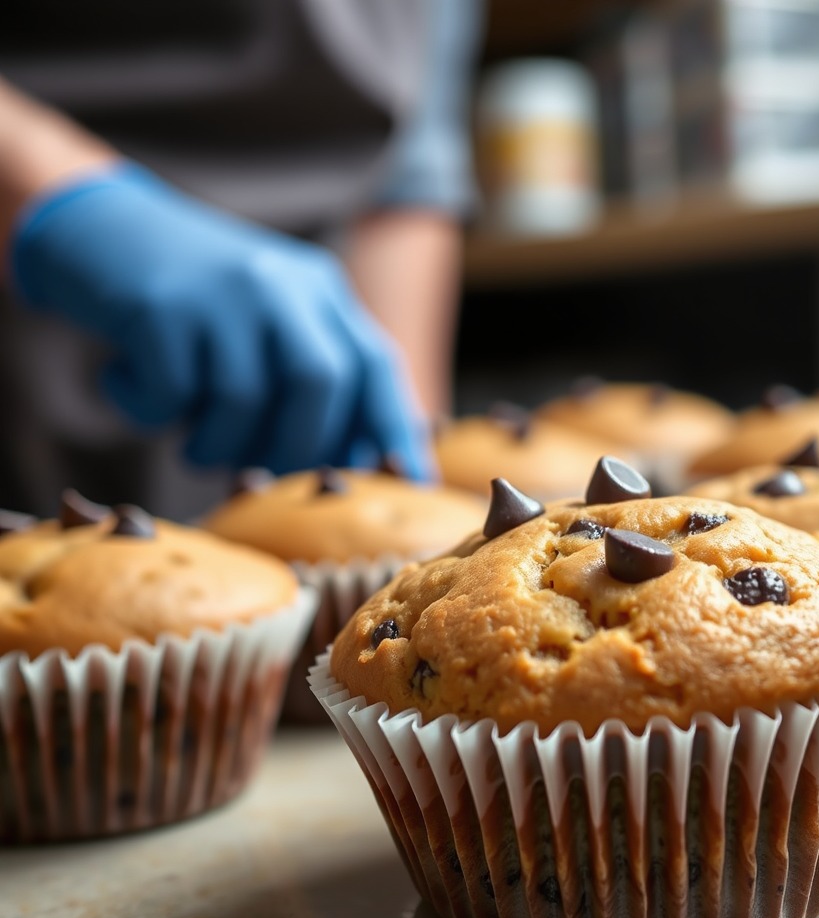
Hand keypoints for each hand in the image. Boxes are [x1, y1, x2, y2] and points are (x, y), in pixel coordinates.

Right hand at [9, 163, 434, 477]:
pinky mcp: (157, 304)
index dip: (396, 428)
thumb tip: (357, 459)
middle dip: (299, 445)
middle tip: (262, 470)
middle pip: (321, 382)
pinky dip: (154, 414)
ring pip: (244, 397)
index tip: (412, 481)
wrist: (96, 225)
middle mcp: (279, 282)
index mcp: (318, 290)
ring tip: (194, 444)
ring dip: (218, 444)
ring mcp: (219, 289)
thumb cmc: (196, 303)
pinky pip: (172, 393)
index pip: (377, 363)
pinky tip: (139, 391)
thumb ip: (313, 377)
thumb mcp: (269, 321)